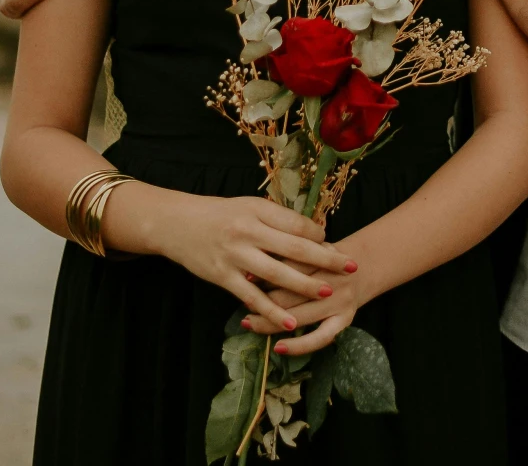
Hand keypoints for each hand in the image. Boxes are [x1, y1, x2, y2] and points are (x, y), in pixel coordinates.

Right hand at [142, 192, 359, 333]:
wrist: (176, 223)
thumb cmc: (218, 214)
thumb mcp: (248, 206)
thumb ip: (276, 218)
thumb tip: (310, 232)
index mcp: (257, 211)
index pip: (295, 223)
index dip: (318, 234)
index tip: (333, 242)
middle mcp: (248, 232)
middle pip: (293, 247)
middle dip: (325, 259)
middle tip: (351, 267)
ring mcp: (235, 256)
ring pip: (276, 273)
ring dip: (304, 285)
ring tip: (327, 293)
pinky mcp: (223, 276)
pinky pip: (252, 297)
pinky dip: (272, 311)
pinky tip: (291, 322)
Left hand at [242, 260, 368, 354]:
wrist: (363, 266)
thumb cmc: (327, 257)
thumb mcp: (313, 246)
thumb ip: (290, 252)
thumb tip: (252, 266)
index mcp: (324, 256)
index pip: (290, 266)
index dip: (265, 273)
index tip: (243, 278)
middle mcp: (333, 280)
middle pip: (291, 293)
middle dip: (263, 300)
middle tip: (243, 303)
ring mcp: (340, 302)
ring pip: (300, 316)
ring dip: (271, 322)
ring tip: (249, 323)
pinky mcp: (345, 320)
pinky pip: (320, 338)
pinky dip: (299, 345)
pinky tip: (278, 347)